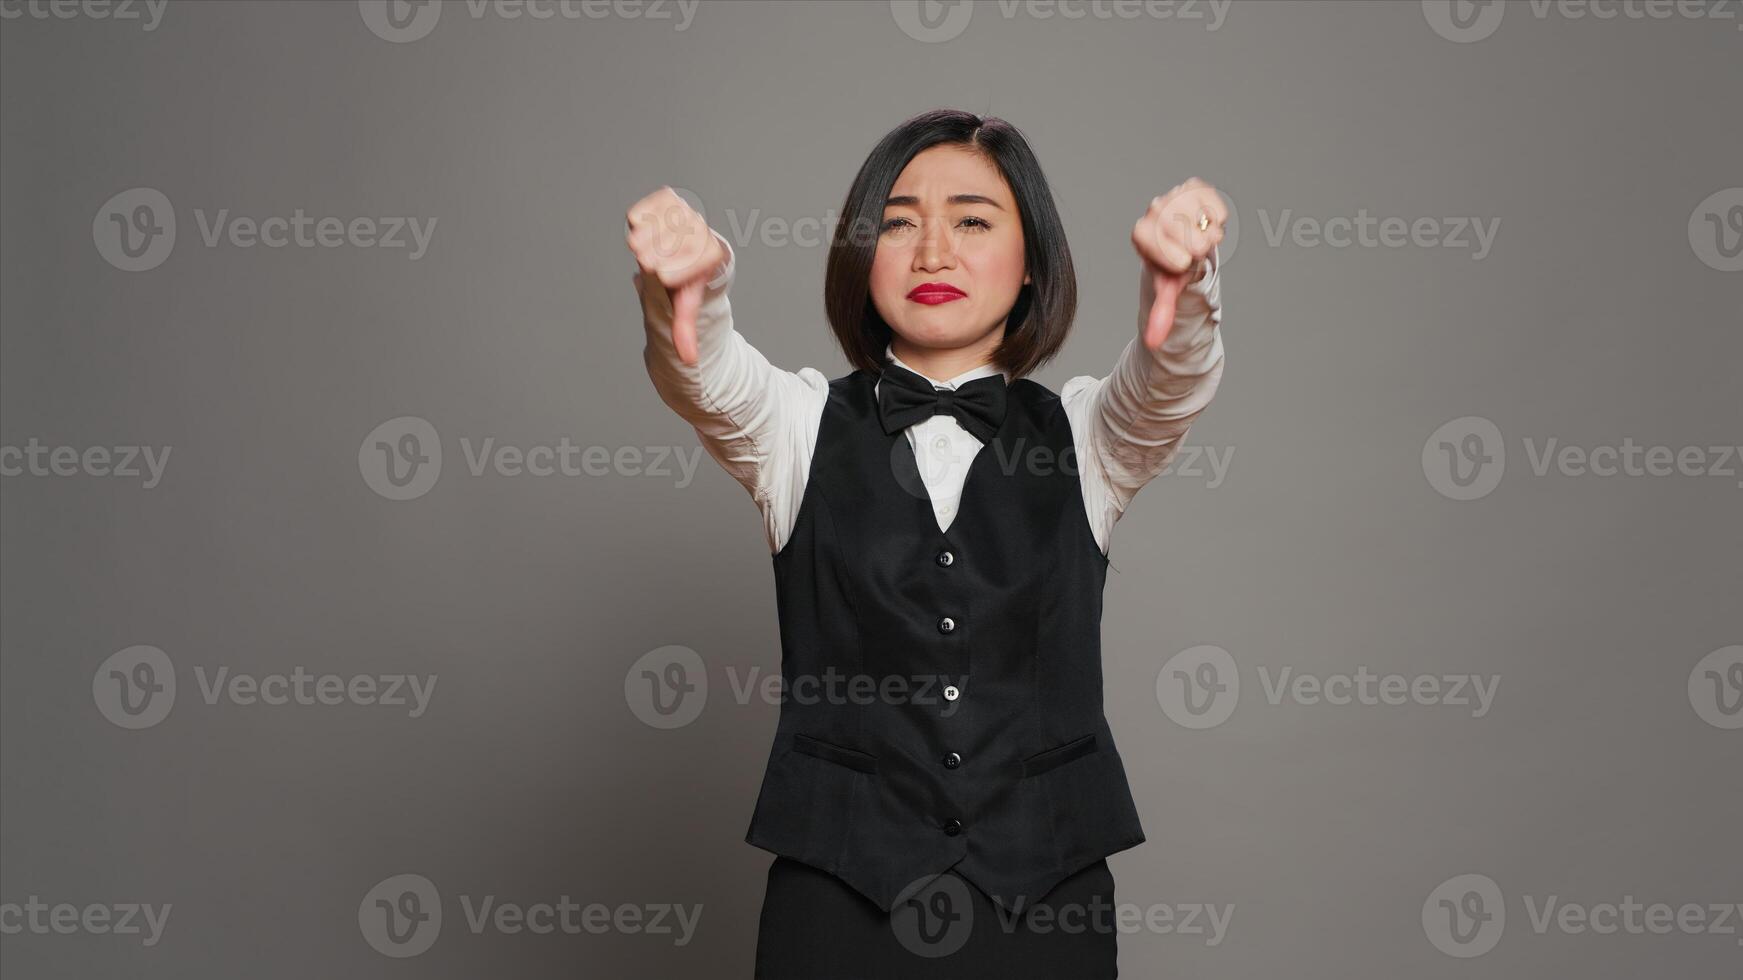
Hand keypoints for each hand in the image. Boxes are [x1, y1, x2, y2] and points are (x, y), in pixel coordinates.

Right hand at [626, 186, 727, 365]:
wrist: (691, 251)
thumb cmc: (687, 280)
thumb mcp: (686, 304)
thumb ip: (686, 329)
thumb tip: (688, 359)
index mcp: (712, 258)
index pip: (684, 262)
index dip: (668, 273)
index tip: (664, 275)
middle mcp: (703, 232)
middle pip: (667, 246)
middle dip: (654, 255)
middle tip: (652, 259)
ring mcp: (689, 213)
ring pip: (658, 225)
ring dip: (648, 237)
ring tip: (650, 245)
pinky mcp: (672, 199)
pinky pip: (651, 207)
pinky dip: (643, 216)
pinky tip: (646, 226)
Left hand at [1131, 178, 1225, 349]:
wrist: (1183, 240)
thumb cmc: (1172, 266)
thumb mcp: (1166, 289)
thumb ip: (1160, 314)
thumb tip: (1153, 343)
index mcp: (1141, 235)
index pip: (1178, 258)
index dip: (1184, 264)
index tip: (1179, 261)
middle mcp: (1152, 211)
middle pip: (1193, 241)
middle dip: (1199, 251)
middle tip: (1191, 250)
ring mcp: (1172, 195)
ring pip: (1206, 223)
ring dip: (1208, 235)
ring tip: (1198, 236)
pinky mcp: (1193, 185)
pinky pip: (1216, 207)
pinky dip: (1217, 217)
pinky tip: (1205, 221)